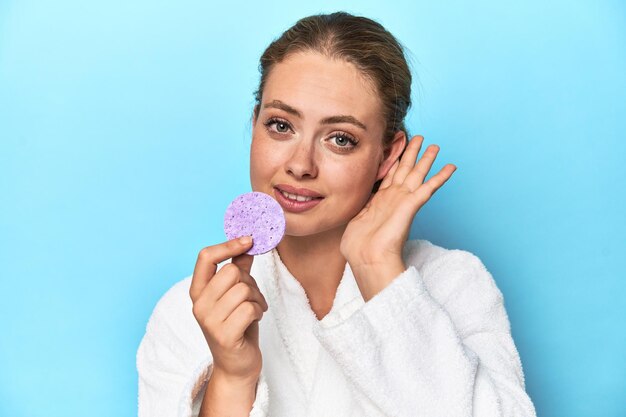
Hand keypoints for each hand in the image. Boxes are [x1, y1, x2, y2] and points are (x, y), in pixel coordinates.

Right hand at [189, 237, 267, 385]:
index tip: (249, 240)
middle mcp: (199, 305)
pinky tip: (254, 320)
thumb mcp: (235, 294)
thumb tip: (247, 242)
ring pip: (243, 289)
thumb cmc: (237, 326)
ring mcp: (209, 321)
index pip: (206, 257)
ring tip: (255, 310)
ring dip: (257, 299)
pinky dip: (259, 311)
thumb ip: (238, 269)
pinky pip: (249, 308)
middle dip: (250, 282)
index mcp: (198, 291)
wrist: (237, 366)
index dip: (229, 245)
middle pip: (231, 272)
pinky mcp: (224, 335)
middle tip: (253, 297)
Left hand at [340, 136, 455, 292]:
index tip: (397, 147)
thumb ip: (358, 208)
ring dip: (426, 160)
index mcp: (380, 200)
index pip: (389, 175)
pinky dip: (440, 177)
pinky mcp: (411, 205)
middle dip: (412, 153)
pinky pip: (428, 188)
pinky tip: (451, 167)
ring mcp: (403, 201)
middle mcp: (393, 198)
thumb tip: (351, 201)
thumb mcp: (354, 220)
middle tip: (419, 137)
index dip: (393, 160)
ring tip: (435, 146)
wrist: (367, 258)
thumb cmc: (358, 246)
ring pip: (418, 174)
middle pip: (405, 170)